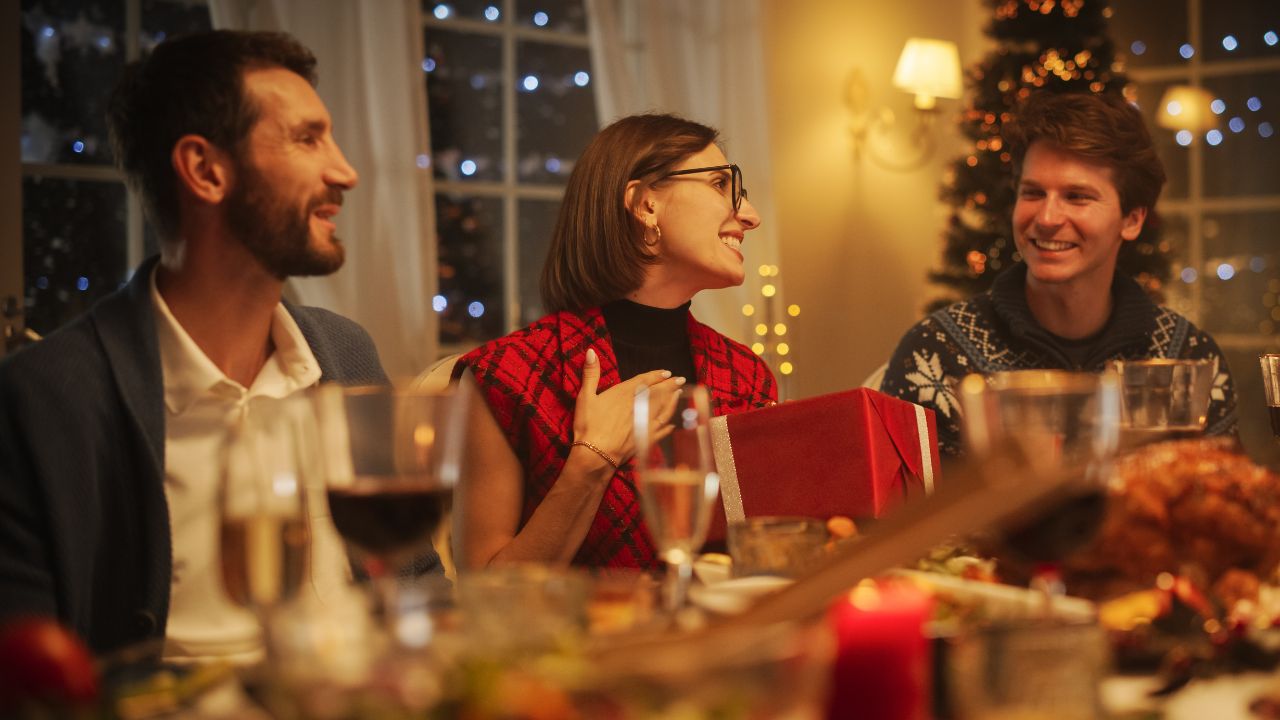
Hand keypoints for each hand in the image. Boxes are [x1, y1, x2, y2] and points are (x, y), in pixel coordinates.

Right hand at [573, 347, 685, 466]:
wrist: (596, 454)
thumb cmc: (589, 425)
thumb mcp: (585, 397)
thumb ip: (591, 374)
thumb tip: (592, 351)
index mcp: (624, 394)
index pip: (644, 381)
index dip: (656, 376)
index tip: (666, 372)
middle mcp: (639, 406)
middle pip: (659, 393)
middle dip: (670, 385)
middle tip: (680, 379)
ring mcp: (645, 423)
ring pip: (664, 409)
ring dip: (672, 401)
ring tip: (679, 394)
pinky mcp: (647, 440)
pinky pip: (662, 431)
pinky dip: (669, 426)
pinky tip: (673, 424)